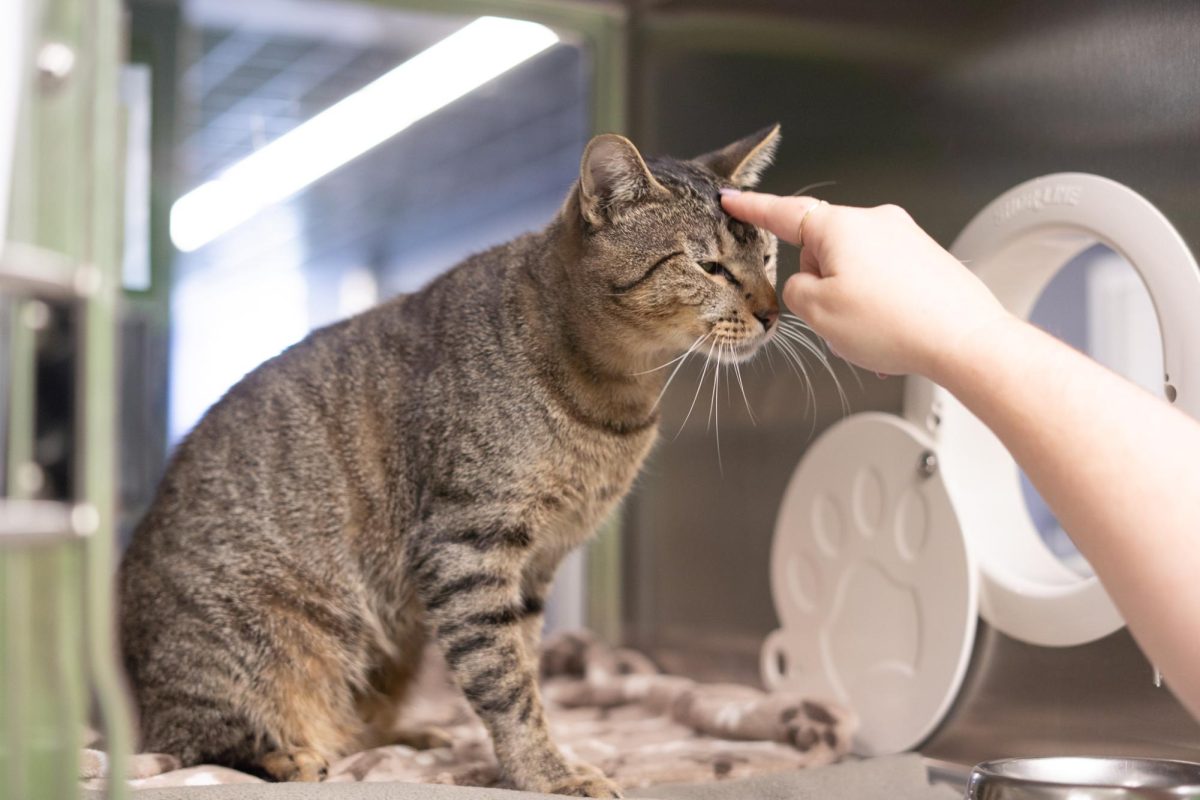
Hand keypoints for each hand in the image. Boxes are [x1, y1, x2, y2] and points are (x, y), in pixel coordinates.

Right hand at [720, 190, 1011, 377]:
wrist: (965, 340)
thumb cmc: (897, 324)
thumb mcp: (819, 313)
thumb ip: (795, 291)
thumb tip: (806, 284)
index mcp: (841, 226)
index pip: (784, 213)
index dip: (752, 208)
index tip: (732, 199)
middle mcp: (875, 222)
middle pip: (821, 251)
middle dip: (820, 286)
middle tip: (834, 320)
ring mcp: (904, 238)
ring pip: (852, 270)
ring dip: (849, 302)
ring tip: (869, 332)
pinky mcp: (924, 259)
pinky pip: (882, 281)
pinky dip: (877, 308)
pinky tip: (890, 333)